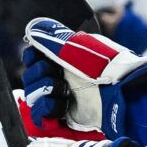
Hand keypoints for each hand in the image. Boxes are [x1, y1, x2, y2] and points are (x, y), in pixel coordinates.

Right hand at [22, 17, 146, 144]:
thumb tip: (32, 30)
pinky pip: (38, 114)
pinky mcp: (62, 115)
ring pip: (32, 94)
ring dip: (44, 89)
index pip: (31, 57)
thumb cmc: (100, 65)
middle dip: (38, 72)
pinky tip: (62, 103)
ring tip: (65, 90)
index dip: (31, 57)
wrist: (117, 91)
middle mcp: (60, 77)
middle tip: (56, 72)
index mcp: (63, 58)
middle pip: (29, 76)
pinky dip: (46, 107)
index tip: (38, 56)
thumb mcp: (75, 45)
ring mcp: (60, 97)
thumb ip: (50, 38)